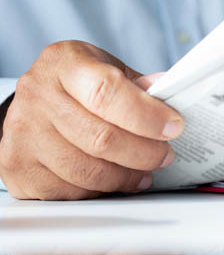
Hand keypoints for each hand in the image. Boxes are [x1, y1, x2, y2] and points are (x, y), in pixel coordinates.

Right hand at [0, 41, 183, 199]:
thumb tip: (168, 94)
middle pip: (100, 137)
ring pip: (87, 170)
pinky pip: (69, 191)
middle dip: (144, 152)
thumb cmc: (79, 84)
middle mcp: (38, 95)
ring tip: (144, 171)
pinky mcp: (18, 166)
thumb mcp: (108, 69)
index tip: (173, 127)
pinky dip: (100, 190)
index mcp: (64, 63)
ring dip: (126, 176)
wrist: (36, 100)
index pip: (107, 91)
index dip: (146, 115)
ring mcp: (23, 132)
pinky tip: (115, 180)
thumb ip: (137, 86)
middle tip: (165, 155)